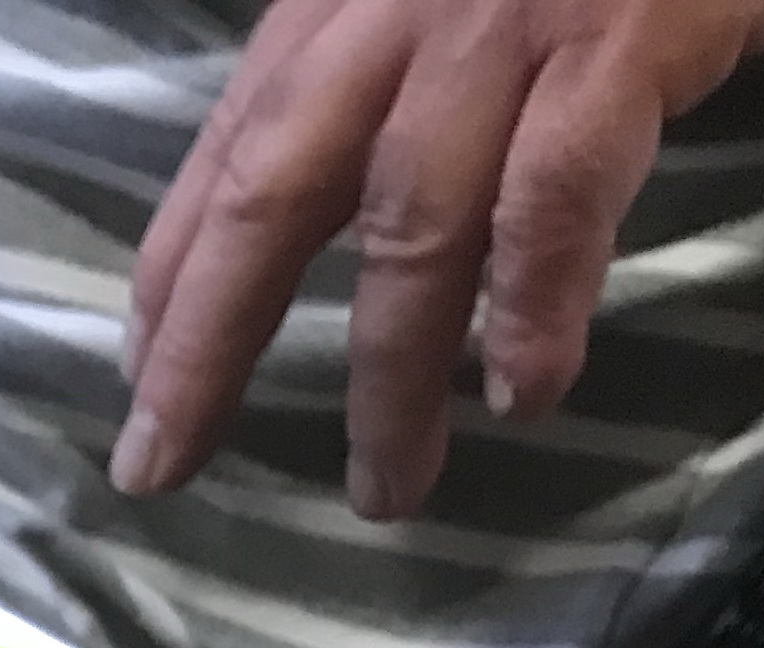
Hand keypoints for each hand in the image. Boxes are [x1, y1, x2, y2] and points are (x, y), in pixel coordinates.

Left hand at [116, 0, 763, 520]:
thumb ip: (372, 83)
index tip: (140, 391)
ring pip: (411, 225)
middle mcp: (396, 11)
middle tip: (166, 464)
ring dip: (390, 375)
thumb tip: (297, 215)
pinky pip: (556, 195)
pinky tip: (524, 390)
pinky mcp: (623, 39)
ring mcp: (507, 24)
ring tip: (388, 483)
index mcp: (341, 3)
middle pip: (273, 197)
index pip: (226, 158)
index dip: (171, 284)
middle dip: (209, 346)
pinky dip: (535, 304)